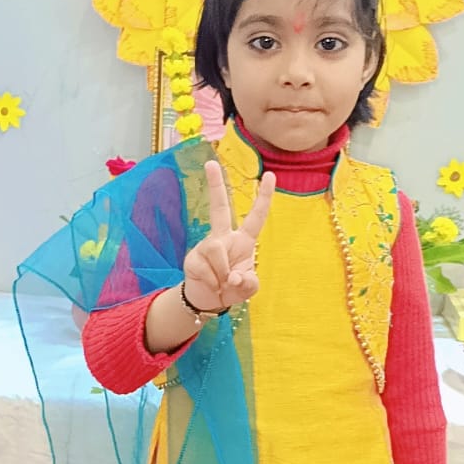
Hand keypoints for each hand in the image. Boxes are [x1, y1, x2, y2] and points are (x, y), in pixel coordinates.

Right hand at [183, 161, 275, 311]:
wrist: (208, 301)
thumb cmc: (232, 288)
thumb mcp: (248, 288)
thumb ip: (249, 283)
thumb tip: (233, 277)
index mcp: (243, 240)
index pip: (256, 216)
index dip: (263, 197)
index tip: (270, 175)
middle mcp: (224, 237)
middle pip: (219, 207)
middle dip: (215, 185)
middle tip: (211, 162)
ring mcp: (206, 246)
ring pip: (216, 249)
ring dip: (223, 272)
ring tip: (224, 284)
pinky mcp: (192, 258)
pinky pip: (206, 267)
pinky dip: (214, 282)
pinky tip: (214, 287)